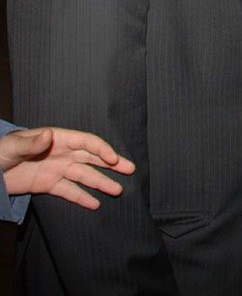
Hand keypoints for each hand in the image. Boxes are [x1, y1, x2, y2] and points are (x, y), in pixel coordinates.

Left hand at [0, 127, 135, 209]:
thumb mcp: (12, 147)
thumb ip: (31, 142)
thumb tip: (48, 136)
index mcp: (56, 139)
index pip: (86, 143)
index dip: (101, 150)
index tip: (113, 160)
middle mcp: (61, 153)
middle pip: (92, 158)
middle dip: (112, 163)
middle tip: (130, 169)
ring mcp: (56, 169)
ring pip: (84, 175)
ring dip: (101, 182)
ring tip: (117, 191)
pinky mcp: (49, 184)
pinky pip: (69, 191)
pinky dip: (82, 198)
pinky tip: (95, 204)